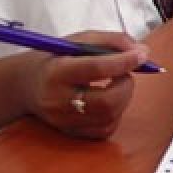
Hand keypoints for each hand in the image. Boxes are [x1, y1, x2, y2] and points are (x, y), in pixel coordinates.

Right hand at [21, 32, 148, 138]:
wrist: (28, 84)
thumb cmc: (59, 58)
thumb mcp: (81, 40)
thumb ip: (113, 41)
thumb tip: (143, 52)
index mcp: (57, 72)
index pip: (95, 68)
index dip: (123, 61)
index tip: (141, 55)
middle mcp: (57, 100)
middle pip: (106, 101)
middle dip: (126, 85)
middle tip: (125, 73)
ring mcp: (63, 120)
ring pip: (109, 116)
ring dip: (123, 97)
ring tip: (115, 84)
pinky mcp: (71, 132)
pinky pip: (106, 128)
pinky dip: (116, 113)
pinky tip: (109, 99)